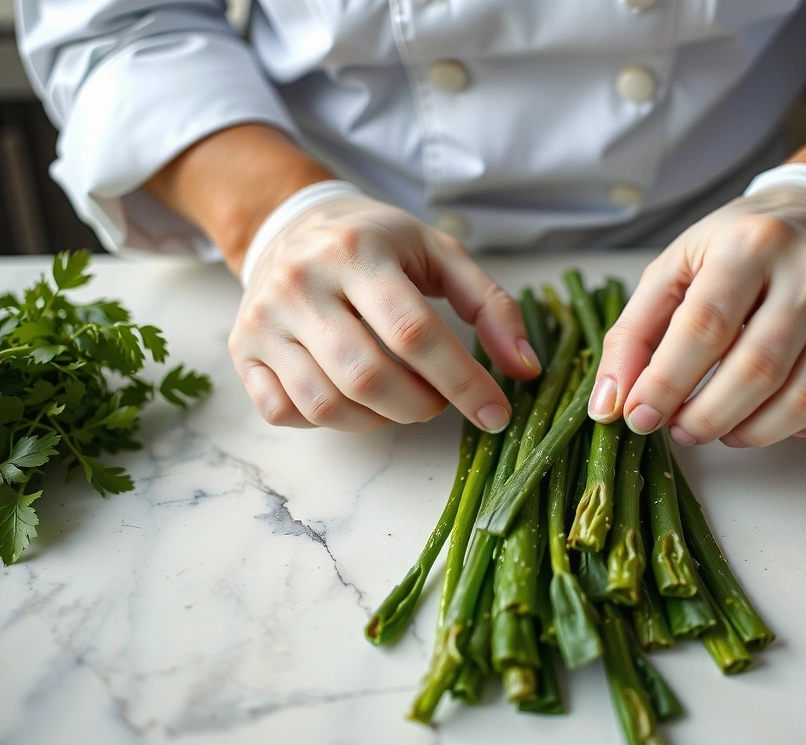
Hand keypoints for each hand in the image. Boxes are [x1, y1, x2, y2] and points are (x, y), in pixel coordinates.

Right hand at [229, 188, 539, 431]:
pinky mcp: (242, 350)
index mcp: (357, 251)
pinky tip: (352, 399)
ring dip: (379, 419)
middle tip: (440, 400)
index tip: (496, 413)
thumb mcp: (440, 254)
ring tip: (403, 399)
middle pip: (368, 376)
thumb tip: (525, 369)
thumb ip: (490, 306)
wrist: (290, 223)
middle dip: (420, 406)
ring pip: (325, 404)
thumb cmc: (377, 243)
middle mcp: (301, 283)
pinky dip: (328, 421)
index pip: (414, 333)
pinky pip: (284, 412)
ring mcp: (264, 320)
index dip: (462, 382)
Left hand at [589, 167, 805, 446]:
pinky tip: (777, 418)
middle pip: (757, 370)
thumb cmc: (739, 246)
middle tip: (681, 429)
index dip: (665, 383)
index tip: (638, 417)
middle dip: (706, 417)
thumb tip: (609, 405)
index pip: (704, 328)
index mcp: (751, 244)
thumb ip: (633, 333)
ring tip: (721, 429)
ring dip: (753, 432)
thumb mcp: (676, 268)